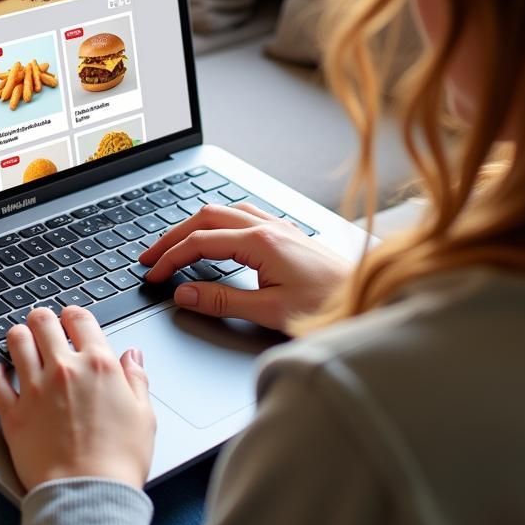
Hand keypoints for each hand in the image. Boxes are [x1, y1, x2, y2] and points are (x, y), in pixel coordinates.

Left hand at [0, 306, 155, 492]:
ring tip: (20, 339)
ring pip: (16, 341)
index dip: (73, 314)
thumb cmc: (119, 460)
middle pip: (42, 321)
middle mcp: (64, 369)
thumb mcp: (144, 415)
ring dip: (18, 336)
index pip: (79, 318)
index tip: (71, 318)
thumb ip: (136, 379)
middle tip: (42, 324)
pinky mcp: (13, 414)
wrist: (89, 494)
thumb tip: (133, 357)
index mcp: (98, 365)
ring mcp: (35, 390)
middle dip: (42, 318)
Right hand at [139, 202, 350, 332]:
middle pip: (206, 217)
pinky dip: (218, 224)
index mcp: (262, 242)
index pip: (200, 242)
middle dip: (174, 236)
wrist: (373, 302)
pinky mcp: (288, 235)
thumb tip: (184, 294)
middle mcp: (270, 227)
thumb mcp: (270, 312)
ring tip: (176, 245)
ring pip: (225, 212)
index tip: (153, 274)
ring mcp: (280, 227)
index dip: (171, 257)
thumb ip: (222, 302)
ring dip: (195, 226)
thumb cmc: (331, 309)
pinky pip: (243, 215)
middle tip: (152, 257)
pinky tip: (217, 238)